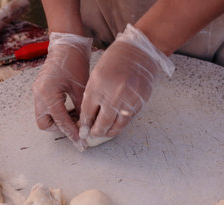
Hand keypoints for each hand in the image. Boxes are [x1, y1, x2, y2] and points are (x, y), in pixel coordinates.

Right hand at [32, 32, 91, 148]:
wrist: (67, 44)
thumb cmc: (74, 62)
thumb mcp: (81, 88)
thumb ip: (81, 109)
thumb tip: (85, 126)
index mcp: (47, 94)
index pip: (59, 121)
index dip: (71, 132)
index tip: (80, 141)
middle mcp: (38, 95)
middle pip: (45, 124)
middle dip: (60, 128)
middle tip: (76, 127)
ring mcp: (37, 92)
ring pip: (44, 117)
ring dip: (58, 121)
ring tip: (76, 118)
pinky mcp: (41, 90)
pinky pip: (46, 108)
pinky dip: (57, 113)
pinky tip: (71, 110)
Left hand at [79, 24, 173, 138]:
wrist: (139, 51)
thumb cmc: (116, 60)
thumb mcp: (96, 75)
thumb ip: (92, 96)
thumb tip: (88, 116)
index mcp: (97, 88)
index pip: (88, 114)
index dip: (85, 125)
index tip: (83, 129)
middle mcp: (112, 96)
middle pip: (101, 124)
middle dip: (96, 132)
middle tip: (93, 133)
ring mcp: (127, 101)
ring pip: (116, 126)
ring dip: (109, 132)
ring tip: (105, 132)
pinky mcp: (139, 103)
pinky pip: (128, 119)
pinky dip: (121, 123)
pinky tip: (116, 122)